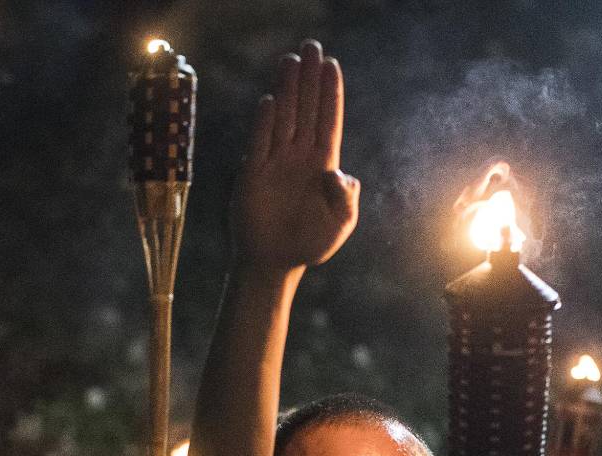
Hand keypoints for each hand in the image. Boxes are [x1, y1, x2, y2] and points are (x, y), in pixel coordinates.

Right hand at [231, 41, 359, 272]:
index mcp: (322, 165)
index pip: (328, 121)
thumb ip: (347, 200)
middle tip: (311, 46)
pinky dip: (266, 122)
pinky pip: (260, 142)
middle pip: (306, 110)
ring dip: (288, 90)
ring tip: (291, 61)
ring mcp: (275, 162)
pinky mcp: (254, 173)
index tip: (332, 65)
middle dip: (309, 79)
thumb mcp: (340, 225)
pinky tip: (272, 101)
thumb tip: (342, 174)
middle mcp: (299, 157)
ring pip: (284, 118)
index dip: (330, 93)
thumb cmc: (310, 244)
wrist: (275, 262)